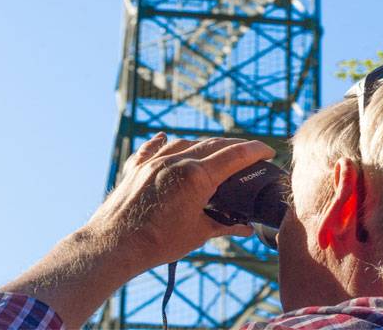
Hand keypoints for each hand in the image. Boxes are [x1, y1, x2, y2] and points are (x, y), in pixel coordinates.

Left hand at [84, 133, 275, 269]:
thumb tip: (246, 228)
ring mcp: (155, 162)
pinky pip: (153, 147)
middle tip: (248, 153)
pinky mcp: (137, 168)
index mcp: (197, 176)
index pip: (235, 155)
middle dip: (235, 147)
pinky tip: (166, 137)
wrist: (114, 245)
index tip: (268, 150)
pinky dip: (163, 143)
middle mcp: (177, 161)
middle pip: (214, 144)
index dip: (255, 151)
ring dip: (203, 145)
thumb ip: (224, 226)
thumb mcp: (198, 234)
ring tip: (214, 152)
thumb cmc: (157, 243)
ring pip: (185, 142)